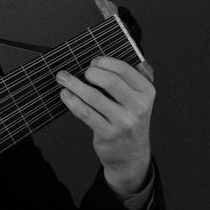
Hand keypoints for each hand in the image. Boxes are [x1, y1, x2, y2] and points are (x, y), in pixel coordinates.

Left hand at [56, 57, 154, 195]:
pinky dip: (72, 101)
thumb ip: (140, 76)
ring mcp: (123, 121)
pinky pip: (85, 113)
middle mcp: (138, 106)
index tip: (94, 62)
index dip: (105, 62)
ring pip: (93, 97)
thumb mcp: (141, 97)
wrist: (131, 153)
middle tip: (81, 72)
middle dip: (90, 72)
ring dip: (74, 84)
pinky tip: (65, 94)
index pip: (124, 69)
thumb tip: (135, 56)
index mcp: (146, 92)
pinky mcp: (108, 133)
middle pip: (109, 81)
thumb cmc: (130, 118)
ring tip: (63, 78)